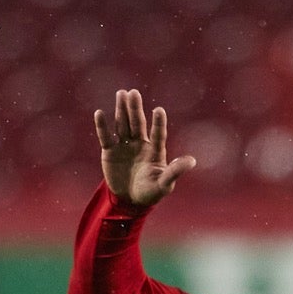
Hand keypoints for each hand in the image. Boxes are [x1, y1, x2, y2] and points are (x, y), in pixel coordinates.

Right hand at [93, 88, 195, 206]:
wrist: (131, 200)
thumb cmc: (151, 192)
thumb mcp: (164, 184)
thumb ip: (175, 171)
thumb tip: (192, 161)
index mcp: (155, 151)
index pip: (158, 134)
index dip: (158, 123)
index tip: (159, 110)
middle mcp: (140, 144)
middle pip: (137, 123)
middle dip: (135, 109)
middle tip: (133, 92)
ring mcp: (125, 146)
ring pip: (122, 124)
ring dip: (121, 110)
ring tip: (121, 93)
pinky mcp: (110, 151)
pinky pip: (106, 136)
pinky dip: (102, 126)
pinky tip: (100, 113)